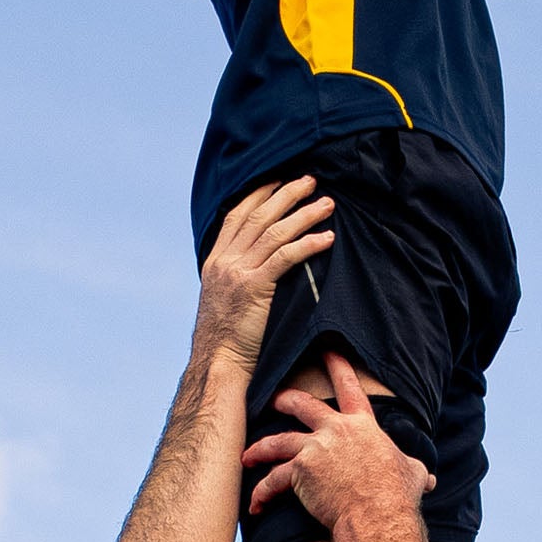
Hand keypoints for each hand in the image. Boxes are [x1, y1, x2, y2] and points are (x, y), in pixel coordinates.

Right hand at [194, 177, 333, 377]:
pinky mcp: (255, 288)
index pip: (236, 215)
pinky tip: (327, 237)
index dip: (258, 194)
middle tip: (310, 181)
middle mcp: (225, 261)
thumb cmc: (225, 336)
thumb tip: (255, 261)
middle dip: (286, 194)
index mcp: (215, 260)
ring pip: (275, 232)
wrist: (218, 362)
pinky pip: (286, 257)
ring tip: (327, 204)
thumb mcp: (222, 297)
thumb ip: (235, 274)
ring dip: (304, 214)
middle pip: (258, 216)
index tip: (278, 179)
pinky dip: (308, 243)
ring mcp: (238, 273)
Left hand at [242, 351, 433, 524]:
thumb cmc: (396, 494)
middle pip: (302, 405)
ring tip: (248, 454)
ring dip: (260, 448)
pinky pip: (273, 481)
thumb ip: (415, 470)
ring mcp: (315, 449)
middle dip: (285, 400)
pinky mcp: (300, 471)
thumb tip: (429, 480)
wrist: (377, 514)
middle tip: (274, 399)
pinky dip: (261, 493)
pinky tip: (255, 505)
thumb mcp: (411, 474)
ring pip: (278, 441)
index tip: (327, 351)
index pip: (350, 388)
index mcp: (362, 426)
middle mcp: (335, 430)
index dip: (338, 367)